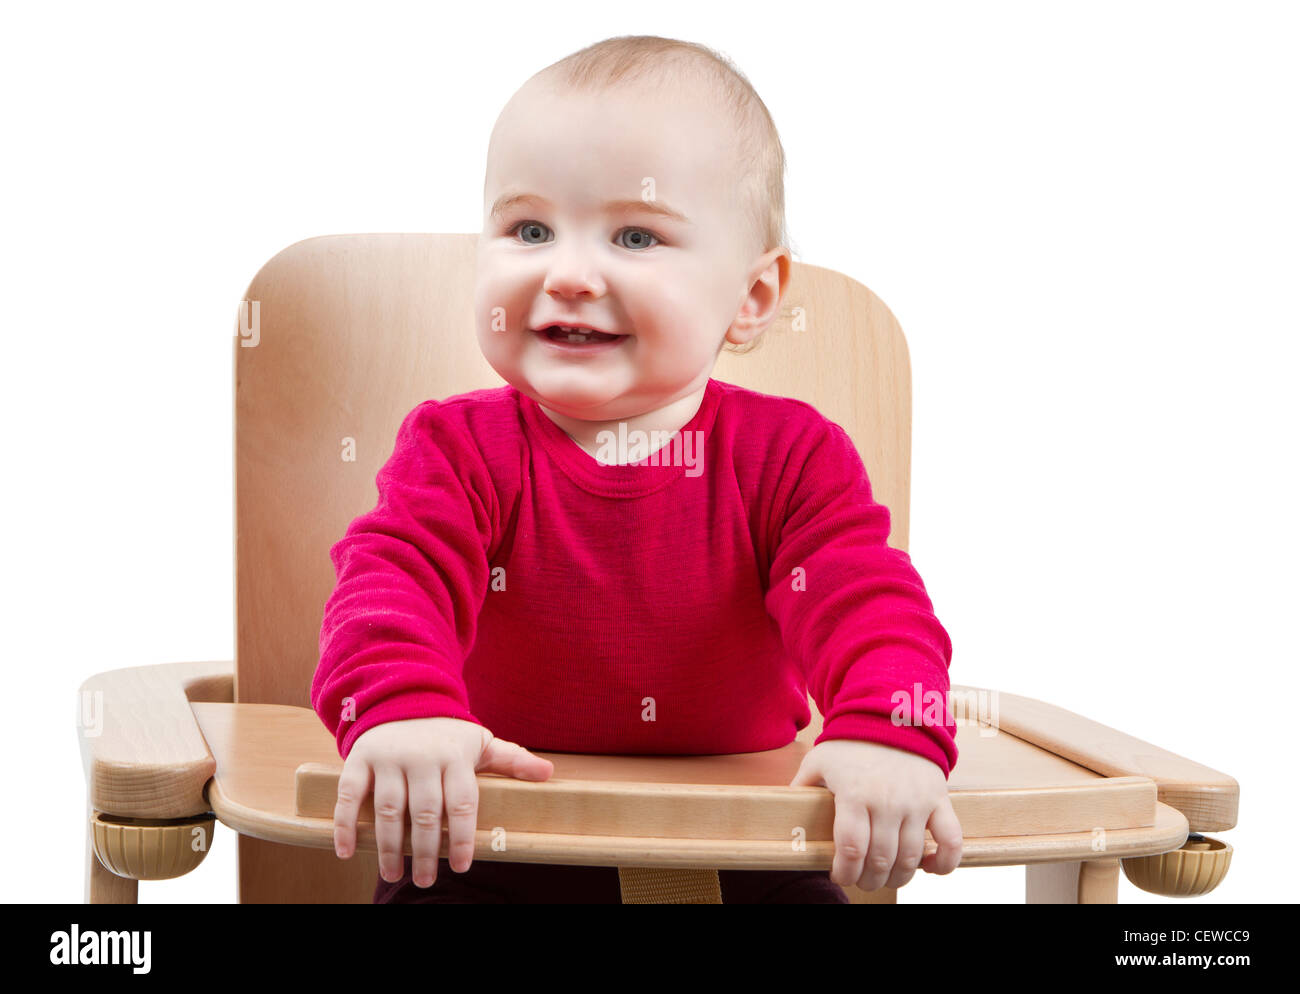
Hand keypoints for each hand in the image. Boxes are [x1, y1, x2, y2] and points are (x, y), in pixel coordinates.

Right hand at [333, 716, 553, 887]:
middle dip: (424, 851)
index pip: (462, 802)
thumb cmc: (447, 734)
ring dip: (389, 846)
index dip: (461, 836)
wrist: (402, 698)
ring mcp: (389, 757)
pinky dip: (346, 824)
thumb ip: (511, 760)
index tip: (461, 865)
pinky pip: (349, 794)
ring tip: (394, 873)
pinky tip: (348, 852)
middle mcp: (422, 756)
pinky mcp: (361, 758)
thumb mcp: (480, 742)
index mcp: (455, 755)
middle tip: (425, 880)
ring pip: (388, 808)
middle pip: (424, 812)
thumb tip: (548, 774)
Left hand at [789, 738, 962, 890]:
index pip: (851, 849)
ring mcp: (916, 802)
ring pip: (911, 857)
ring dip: (897, 877)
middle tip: (861, 880)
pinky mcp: (939, 800)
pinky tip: (929, 868)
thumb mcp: (819, 760)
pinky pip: (951, 840)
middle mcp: (887, 801)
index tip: (838, 876)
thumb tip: (785, 812)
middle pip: (879, 860)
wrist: (892, 716)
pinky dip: (945, 862)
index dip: (844, 872)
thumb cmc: (851, 743)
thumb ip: (802, 787)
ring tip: (885, 876)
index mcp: (854, 794)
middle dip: (867, 879)